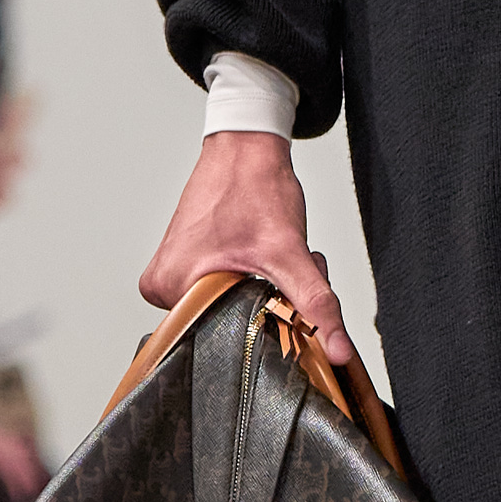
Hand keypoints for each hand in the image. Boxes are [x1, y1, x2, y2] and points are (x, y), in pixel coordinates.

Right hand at [140, 136, 350, 361]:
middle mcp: (161, 287)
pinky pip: (220, 293)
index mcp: (170, 289)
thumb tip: (339, 351)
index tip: (282, 296)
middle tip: (278, 269)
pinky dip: (246, 282)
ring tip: (266, 258)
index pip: (224, 339)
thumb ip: (317, 305)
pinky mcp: (180, 267)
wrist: (246, 150)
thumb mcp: (290, 254)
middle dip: (267, 305)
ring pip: (228, 309)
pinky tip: (255, 257)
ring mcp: (168, 277)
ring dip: (259, 293)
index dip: (266, 324)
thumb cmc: (255, 188)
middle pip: (227, 325)